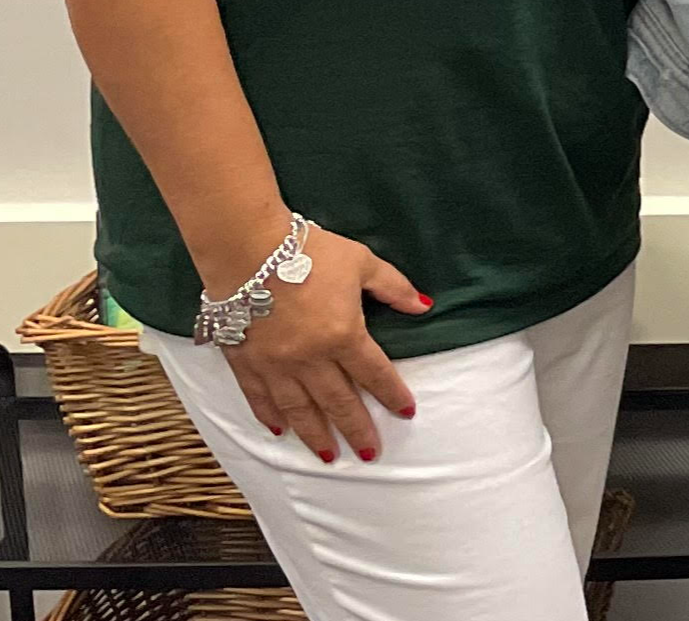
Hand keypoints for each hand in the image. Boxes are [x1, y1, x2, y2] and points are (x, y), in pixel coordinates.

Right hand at [213, 221, 426, 464]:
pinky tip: (280, 431)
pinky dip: (271, 417)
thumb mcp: (361, 262)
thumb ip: (393, 287)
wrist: (248, 249)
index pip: (374, 373)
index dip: (392, 394)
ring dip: (315, 435)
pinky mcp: (247, 363)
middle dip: (356, 429)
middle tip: (369, 453)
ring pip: (300, 409)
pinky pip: (260, 399)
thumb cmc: (309, 252)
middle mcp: (311, 358)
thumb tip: (423, 305)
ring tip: (328, 456)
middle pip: (339, 402)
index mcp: (343, 334)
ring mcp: (276, 365)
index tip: (407, 412)